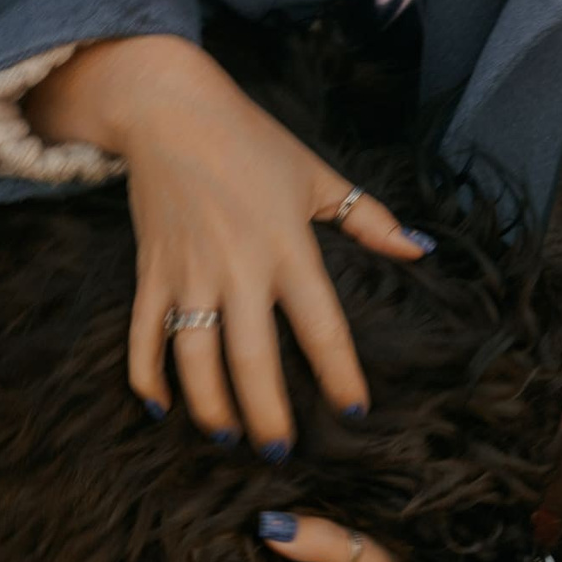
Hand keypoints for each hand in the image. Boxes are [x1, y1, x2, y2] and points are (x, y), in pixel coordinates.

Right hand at [25, 36, 430, 451]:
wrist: (168, 109)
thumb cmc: (251, 140)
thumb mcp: (317, 175)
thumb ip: (370, 219)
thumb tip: (419, 250)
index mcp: (286, 246)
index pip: (321, 325)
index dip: (339, 374)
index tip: (355, 411)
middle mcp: (237, 267)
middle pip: (252, 360)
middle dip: (267, 413)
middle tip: (281, 451)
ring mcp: (187, 273)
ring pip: (194, 359)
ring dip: (209, 406)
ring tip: (228, 438)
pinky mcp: (150, 271)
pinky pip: (143, 335)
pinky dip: (145, 375)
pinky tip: (160, 407)